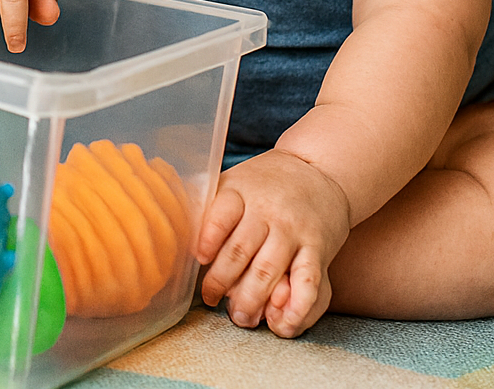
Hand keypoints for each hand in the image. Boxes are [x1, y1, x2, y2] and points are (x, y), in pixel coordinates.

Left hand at [196, 149, 349, 336]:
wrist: (319, 170)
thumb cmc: (266, 183)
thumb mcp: (235, 181)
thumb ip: (209, 204)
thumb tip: (175, 230)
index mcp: (241, 191)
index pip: (221, 215)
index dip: (208, 238)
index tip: (198, 258)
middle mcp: (267, 210)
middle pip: (240, 250)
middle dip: (222, 281)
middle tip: (211, 300)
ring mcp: (293, 230)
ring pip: (268, 270)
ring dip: (251, 299)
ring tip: (240, 317)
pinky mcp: (318, 249)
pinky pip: (308, 283)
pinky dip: (295, 308)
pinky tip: (282, 323)